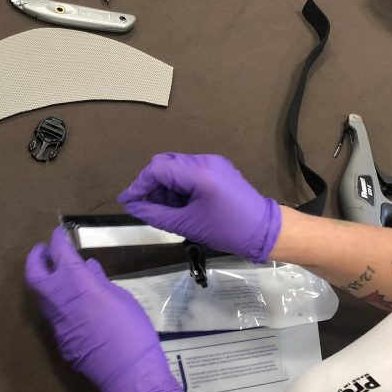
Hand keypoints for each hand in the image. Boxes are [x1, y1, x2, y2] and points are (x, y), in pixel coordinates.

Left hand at [25, 227, 181, 391]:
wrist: (128, 372)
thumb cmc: (131, 328)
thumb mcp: (120, 297)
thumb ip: (99, 281)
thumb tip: (88, 268)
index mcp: (76, 283)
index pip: (59, 253)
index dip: (57, 240)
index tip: (59, 234)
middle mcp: (59, 300)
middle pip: (34, 274)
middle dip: (36, 259)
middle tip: (43, 251)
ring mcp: (56, 323)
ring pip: (42, 297)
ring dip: (46, 283)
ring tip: (59, 277)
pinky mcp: (60, 340)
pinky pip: (55, 317)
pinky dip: (59, 305)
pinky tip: (74, 307)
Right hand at [117, 153, 281, 262]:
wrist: (265, 231)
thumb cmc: (227, 230)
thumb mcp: (187, 225)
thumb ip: (156, 215)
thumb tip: (134, 208)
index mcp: (198, 173)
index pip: (157, 169)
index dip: (138, 185)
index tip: (127, 201)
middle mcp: (205, 161)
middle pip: (166, 163)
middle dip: (151, 184)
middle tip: (146, 207)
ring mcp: (213, 162)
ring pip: (177, 167)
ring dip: (165, 186)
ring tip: (164, 210)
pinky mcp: (219, 169)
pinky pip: (190, 172)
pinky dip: (179, 186)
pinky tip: (179, 205)